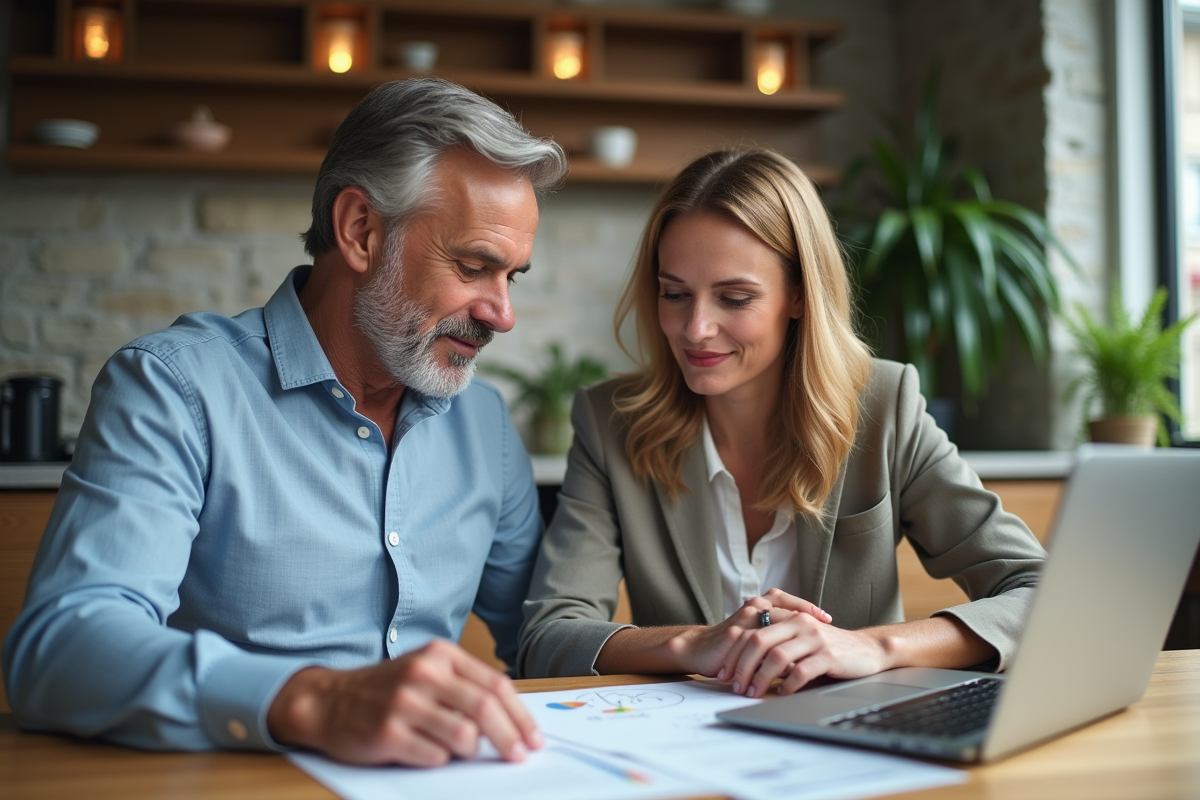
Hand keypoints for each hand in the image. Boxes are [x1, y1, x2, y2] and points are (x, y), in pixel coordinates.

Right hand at [267, 639, 542, 766]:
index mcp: (440, 655)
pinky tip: (424, 751)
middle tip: (519, 757)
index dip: (520, 716)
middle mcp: (423, 673)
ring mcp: (404, 703)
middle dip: (510, 738)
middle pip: (485, 709)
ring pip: (464, 737)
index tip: (533, 739)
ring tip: (456, 749)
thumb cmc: (387, 690)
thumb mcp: (426, 672)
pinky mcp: (387, 733)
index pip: (495, 685)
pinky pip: (434, 757)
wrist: (328, 701)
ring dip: (469, 751)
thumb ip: (464, 685)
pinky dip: (438, 760)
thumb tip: (513, 718)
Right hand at [666, 594, 830, 677]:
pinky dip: (772, 657)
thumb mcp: (760, 639)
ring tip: (806, 656)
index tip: (828, 619)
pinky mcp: (734, 633)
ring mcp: (744, 619)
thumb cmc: (732, 646)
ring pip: (774, 629)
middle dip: (807, 623)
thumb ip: (780, 641)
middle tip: (824, 633)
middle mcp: (754, 607)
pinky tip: (782, 665)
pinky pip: (758, 645)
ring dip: (790, 645)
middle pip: (787, 611)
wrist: (700, 649)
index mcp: (762, 604)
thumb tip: (807, 654)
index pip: (792, 603)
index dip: (810, 609)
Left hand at [721, 612, 891, 697]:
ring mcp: (813, 638)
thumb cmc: (829, 649)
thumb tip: (745, 665)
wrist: (867, 650)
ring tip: (752, 692)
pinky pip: (801, 670)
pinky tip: (781, 694)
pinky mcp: (828, 655)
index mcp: (788, 616)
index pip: (751, 631)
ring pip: (776, 656)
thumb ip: (777, 645)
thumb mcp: (800, 640)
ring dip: (760, 677)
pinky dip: (787, 685)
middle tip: (734, 685)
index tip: (723, 672)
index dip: (733, 652)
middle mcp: (798, 622)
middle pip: (757, 641)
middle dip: (741, 666)